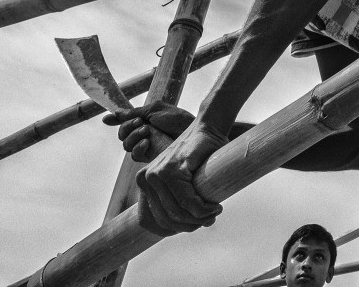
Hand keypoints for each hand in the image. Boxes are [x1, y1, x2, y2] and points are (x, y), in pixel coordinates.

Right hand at [102, 103, 193, 162]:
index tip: (107, 119)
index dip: (116, 121)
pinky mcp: (151, 158)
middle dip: (127, 127)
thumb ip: (134, 113)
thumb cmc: (178, 119)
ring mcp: (147, 146)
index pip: (124, 123)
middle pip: (122, 135)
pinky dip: (138, 148)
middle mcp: (143, 134)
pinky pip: (135, 155)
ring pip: (126, 146)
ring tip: (146, 130)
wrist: (193, 130)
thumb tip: (111, 115)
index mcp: (144, 121)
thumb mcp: (155, 110)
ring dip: (133, 136)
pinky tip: (146, 142)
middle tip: (141, 123)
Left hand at [134, 119, 228, 234]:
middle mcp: (145, 178)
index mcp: (143, 182)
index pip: (151, 220)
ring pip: (177, 211)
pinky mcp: (173, 169)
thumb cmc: (198, 155)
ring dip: (199, 218)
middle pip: (166, 217)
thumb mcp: (180, 179)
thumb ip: (176, 199)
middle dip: (189, 225)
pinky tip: (214, 207)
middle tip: (208, 220)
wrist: (208, 128)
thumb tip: (186, 227)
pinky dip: (203, 209)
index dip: (173, 229)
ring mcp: (158, 173)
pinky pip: (188, 200)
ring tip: (214, 214)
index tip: (193, 226)